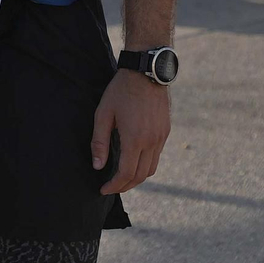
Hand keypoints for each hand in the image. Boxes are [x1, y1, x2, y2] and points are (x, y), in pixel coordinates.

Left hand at [91, 68, 169, 193]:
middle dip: (125, 186)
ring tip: (121, 178)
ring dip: (137, 178)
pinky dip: (145, 165)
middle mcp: (152, 142)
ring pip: (151, 168)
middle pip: (141, 176)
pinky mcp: (166, 132)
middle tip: (111, 188)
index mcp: (135, 139)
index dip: (114, 185)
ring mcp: (162, 138)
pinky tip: (133, 162)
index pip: (126, 173)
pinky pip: (157, 156)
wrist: (146, 73)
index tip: (103, 190)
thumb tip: (97, 166)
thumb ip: (99, 141)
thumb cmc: (120, 91)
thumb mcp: (103, 114)